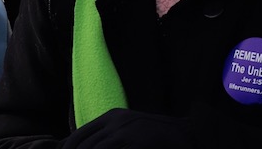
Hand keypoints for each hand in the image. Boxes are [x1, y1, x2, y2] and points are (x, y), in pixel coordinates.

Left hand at [64, 109, 195, 148]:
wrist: (183, 134)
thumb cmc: (154, 137)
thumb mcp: (128, 130)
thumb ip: (107, 136)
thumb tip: (77, 146)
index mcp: (112, 115)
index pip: (77, 136)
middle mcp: (115, 120)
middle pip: (81, 145)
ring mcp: (124, 130)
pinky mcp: (132, 140)